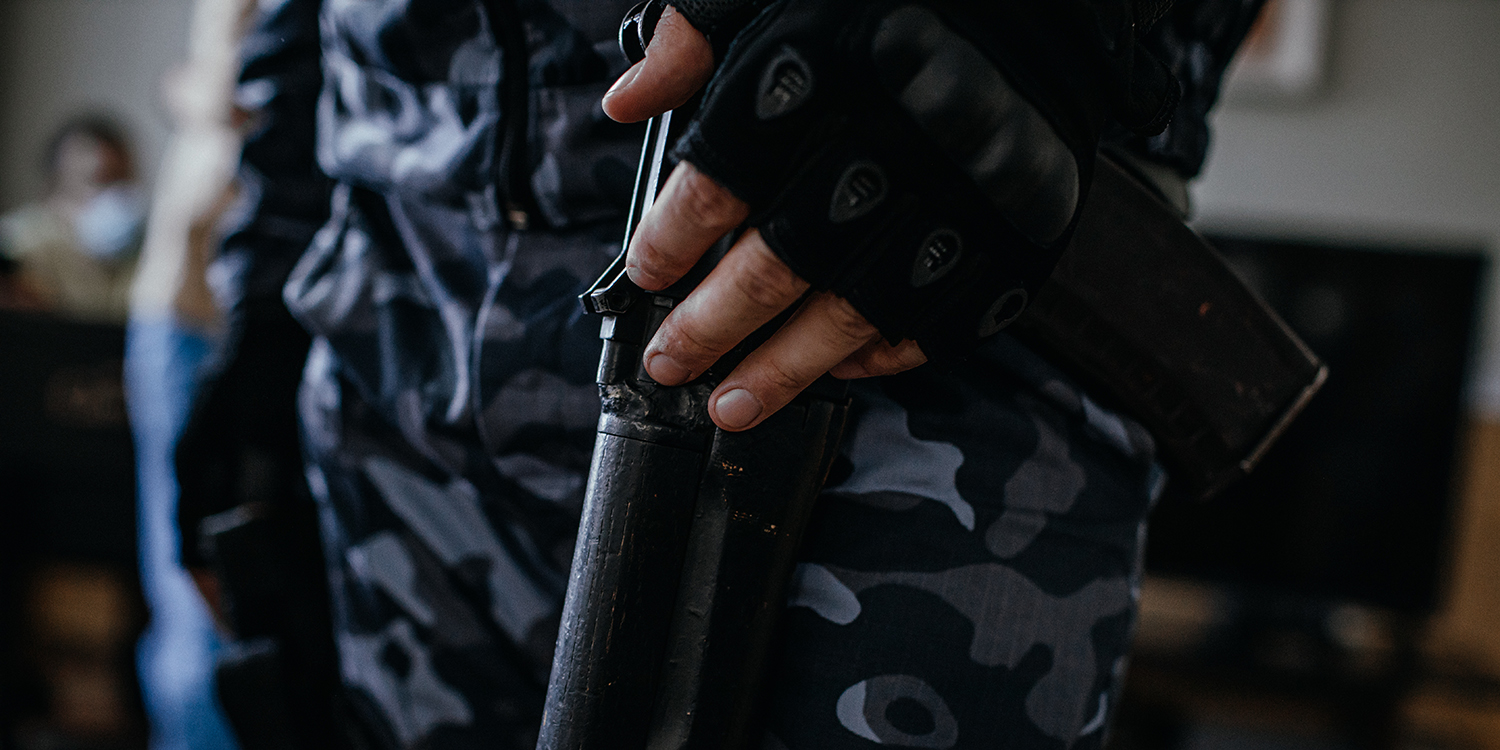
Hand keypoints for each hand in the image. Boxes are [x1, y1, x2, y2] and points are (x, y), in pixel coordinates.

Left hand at [601, 7, 926, 431]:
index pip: (723, 173)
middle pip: (784, 258)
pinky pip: (943, 321)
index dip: (672, 236)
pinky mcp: (1021, 234)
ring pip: (858, 309)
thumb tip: (629, 102)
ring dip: (786, 369)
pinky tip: (834, 369)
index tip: (644, 273)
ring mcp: (967, 194)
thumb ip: (698, 33)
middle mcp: (899, 133)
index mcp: (829, 63)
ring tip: (732, 405)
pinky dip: (883, 357)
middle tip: (671, 362)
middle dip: (713, 324)